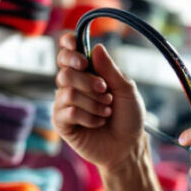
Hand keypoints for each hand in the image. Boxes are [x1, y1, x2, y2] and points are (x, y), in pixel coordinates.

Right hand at [53, 32, 145, 170]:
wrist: (128, 146)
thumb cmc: (128, 118)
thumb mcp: (126, 91)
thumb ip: (111, 70)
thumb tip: (96, 47)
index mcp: (87, 73)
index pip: (69, 53)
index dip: (68, 45)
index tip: (74, 44)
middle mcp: (73, 85)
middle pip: (66, 71)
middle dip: (89, 81)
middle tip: (105, 91)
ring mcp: (65, 103)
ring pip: (68, 92)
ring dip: (94, 103)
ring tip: (107, 112)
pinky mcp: (62, 122)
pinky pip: (68, 111)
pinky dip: (88, 117)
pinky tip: (98, 123)